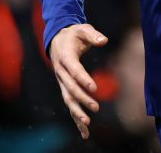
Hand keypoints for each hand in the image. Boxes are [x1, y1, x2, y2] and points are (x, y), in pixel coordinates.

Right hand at [49, 24, 108, 138]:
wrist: (57, 40)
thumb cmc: (73, 34)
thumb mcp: (82, 29)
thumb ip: (93, 34)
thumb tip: (103, 40)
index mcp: (65, 57)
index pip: (74, 70)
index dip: (83, 79)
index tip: (94, 88)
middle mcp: (61, 71)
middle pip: (70, 87)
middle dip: (82, 98)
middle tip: (96, 107)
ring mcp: (61, 81)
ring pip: (68, 99)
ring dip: (76, 112)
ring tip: (87, 124)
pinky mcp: (65, 88)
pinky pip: (70, 104)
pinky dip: (76, 118)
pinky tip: (85, 131)